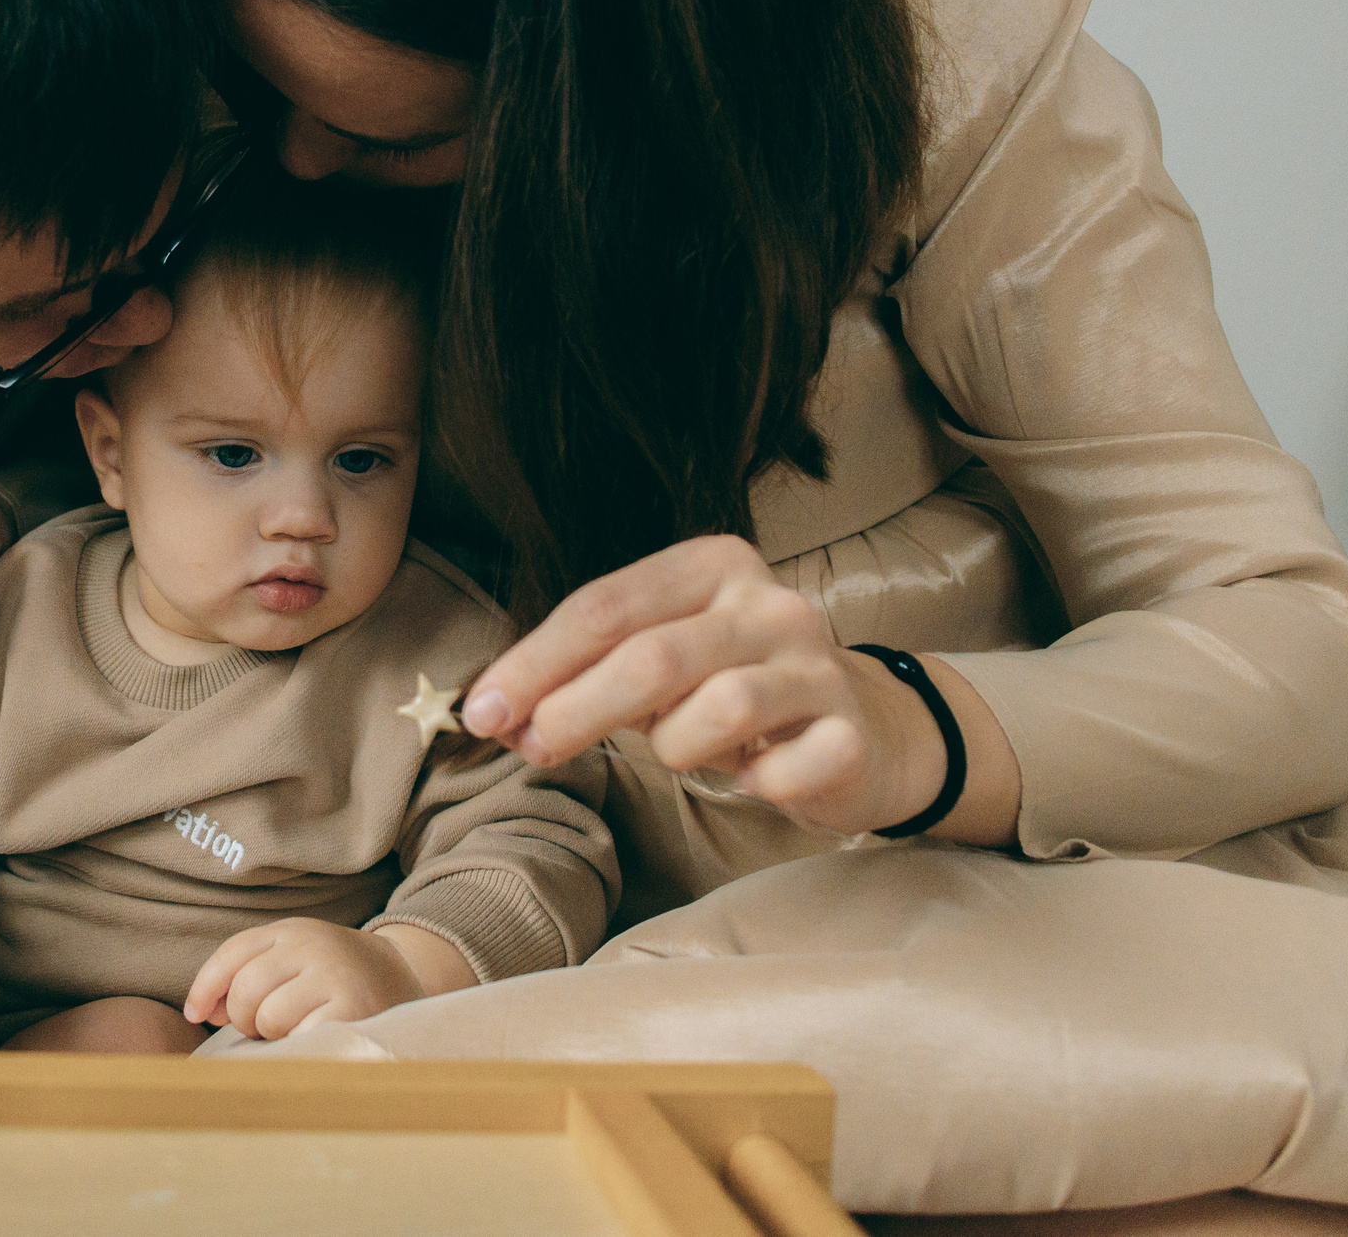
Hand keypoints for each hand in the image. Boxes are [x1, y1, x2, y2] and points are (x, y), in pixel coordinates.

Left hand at [183, 919, 434, 1040]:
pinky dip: (297, 1048)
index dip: (204, 987)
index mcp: (292, 930)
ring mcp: (334, 975)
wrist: (408, 979)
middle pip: (245, 990)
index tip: (197, 1016)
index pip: (233, 954)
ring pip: (269, 1017)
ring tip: (295, 1031)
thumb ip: (249, 975)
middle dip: (244, 1019)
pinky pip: (300, 1038)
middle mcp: (312, 945)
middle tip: (265, 1028)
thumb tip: (201, 1012)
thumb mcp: (294, 960)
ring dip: (273, 1035)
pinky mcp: (353, 1009)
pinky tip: (313, 1041)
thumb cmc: (334, 978)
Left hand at [461, 535, 974, 837]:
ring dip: (675, 745)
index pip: (605, 607)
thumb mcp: (663, 661)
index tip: (481, 712)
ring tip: (679, 753)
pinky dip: (754, 782)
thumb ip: (589, 672)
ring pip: (716, 708)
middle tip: (530, 747)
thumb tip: (497, 714)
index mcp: (712, 565)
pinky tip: (754, 776)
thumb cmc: (735, 688)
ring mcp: (818, 665)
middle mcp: (768, 604)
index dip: (535, 662)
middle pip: (651, 655)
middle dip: (576, 707)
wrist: (866, 728)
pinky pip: (782, 770)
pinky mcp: (851, 733)